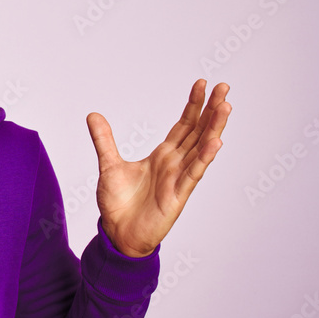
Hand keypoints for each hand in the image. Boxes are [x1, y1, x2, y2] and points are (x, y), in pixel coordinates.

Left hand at [86, 80, 230, 256]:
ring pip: (201, 149)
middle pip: (198, 132)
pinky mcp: (178, 195)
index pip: (183, 125)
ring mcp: (179, 179)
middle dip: (211, 110)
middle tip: (224, 87)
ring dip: (213, 128)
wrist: (117, 233)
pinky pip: (193, 174)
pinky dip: (204, 158)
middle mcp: (175, 164)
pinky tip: (216, 142)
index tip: (202, 84)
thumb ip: (104, 140)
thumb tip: (93, 115)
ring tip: (225, 107)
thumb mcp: (108, 165)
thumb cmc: (118, 203)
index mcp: (162, 156)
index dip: (193, 105)